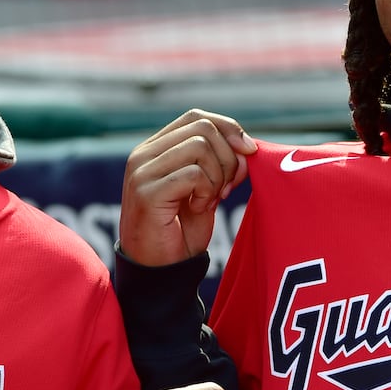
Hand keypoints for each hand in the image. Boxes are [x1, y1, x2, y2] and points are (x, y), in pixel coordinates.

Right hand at [120, 110, 254, 265]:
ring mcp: (141, 172)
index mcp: (154, 148)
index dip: (229, 129)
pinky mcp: (147, 192)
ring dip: (218, 177)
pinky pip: (194, 174)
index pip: (197, 117)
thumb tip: (248, 146)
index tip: (249, 153)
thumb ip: (220, 162)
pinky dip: (207, 192)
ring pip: (200, 148)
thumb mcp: (206, 188)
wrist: (161, 272)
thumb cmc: (182, 230)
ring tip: (210, 200)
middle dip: (228, 157)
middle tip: (228, 187)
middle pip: (203, 129)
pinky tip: (199, 208)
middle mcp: (143, 154)